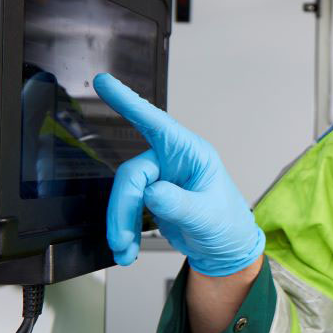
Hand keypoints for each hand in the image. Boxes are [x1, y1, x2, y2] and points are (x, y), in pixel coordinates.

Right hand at [93, 73, 264, 275]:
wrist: (225, 250)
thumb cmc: (227, 225)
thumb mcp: (207, 216)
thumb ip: (180, 204)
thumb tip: (152, 193)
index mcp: (193, 154)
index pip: (157, 123)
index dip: (129, 102)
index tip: (104, 83)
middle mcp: (174, 161)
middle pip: (133, 175)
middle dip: (123, 208)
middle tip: (122, 237)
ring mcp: (161, 179)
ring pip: (126, 193)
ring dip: (121, 222)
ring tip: (125, 248)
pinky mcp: (151, 196)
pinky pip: (127, 207)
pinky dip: (124, 229)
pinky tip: (127, 248)